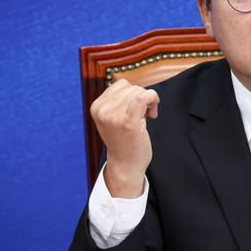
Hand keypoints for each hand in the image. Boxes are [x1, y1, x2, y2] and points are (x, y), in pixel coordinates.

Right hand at [90, 79, 159, 197]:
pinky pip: (146, 96)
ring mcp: (114, 115)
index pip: (120, 85)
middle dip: (142, 98)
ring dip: (148, 101)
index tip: (137, 109)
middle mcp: (102, 109)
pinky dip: (153, 100)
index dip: (133, 94)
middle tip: (144, 114)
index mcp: (96, 107)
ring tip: (146, 116)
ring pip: (139, 91)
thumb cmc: (124, 142)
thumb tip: (133, 85)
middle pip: (131, 87)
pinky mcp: (128, 120)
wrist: (125, 165)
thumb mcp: (113, 118)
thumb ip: (118, 102)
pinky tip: (152, 114)